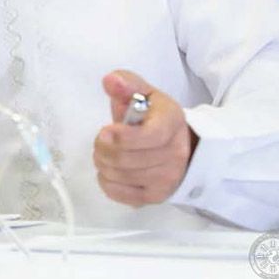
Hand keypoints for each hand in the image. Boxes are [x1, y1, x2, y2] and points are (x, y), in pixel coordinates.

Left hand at [93, 70, 197, 206]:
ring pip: (121, 176)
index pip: (150, 137)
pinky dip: (106, 182)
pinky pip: (121, 194)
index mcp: (172, 122)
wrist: (178, 142)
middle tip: (100, 140)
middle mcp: (175, 153)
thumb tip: (111, 81)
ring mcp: (168, 178)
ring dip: (103, 163)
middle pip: (127, 159)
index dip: (123, 137)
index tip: (106, 130)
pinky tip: (109, 170)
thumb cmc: (154, 116)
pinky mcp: (156, 196)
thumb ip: (126, 84)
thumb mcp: (144, 93)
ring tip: (104, 152)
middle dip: (103, 148)